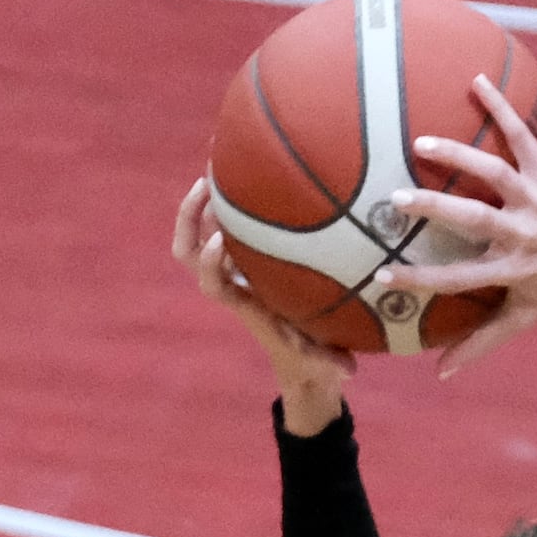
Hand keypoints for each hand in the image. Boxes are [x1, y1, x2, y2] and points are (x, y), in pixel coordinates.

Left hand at [175, 175, 354, 429]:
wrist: (301, 365)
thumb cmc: (312, 362)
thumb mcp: (325, 364)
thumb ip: (331, 364)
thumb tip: (348, 370)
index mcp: (245, 307)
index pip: (213, 286)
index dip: (209, 263)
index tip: (220, 240)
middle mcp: (232, 285)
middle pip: (188, 253)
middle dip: (189, 218)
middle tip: (206, 185)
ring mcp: (236, 270)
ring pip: (200, 233)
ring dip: (201, 202)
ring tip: (218, 166)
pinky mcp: (247, 259)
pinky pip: (225, 225)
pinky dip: (226, 201)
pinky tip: (247, 173)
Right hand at [385, 76, 536, 347]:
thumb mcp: (524, 316)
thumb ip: (481, 340)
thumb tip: (439, 371)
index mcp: (510, 271)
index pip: (457, 279)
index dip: (420, 278)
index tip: (382, 274)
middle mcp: (521, 235)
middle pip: (472, 221)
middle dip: (434, 211)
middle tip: (395, 200)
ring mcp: (536, 200)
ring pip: (494, 174)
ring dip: (458, 157)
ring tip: (421, 142)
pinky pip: (522, 136)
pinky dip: (500, 107)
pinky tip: (476, 81)